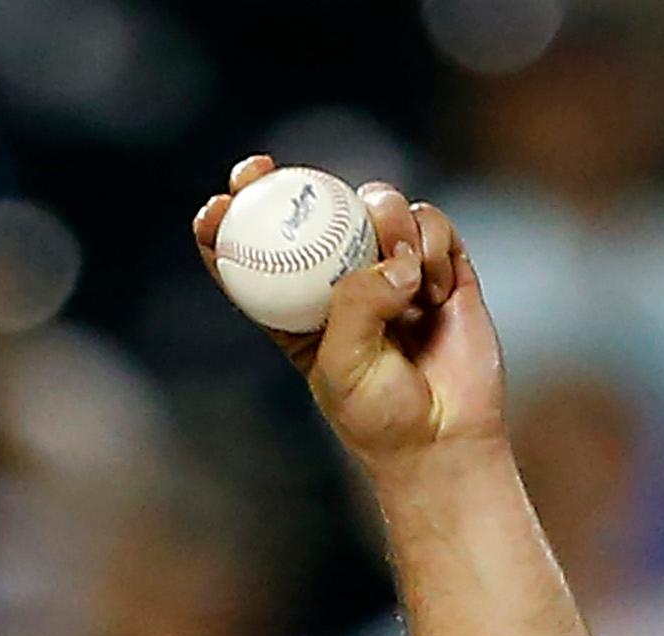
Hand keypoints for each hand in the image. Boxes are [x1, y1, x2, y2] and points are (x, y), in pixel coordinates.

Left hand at [194, 158, 505, 474]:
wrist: (445, 437)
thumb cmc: (380, 415)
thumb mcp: (344, 367)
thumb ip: (356, 306)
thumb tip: (390, 259)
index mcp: (296, 313)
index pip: (253, 260)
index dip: (229, 226)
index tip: (218, 206)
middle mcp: (340, 282)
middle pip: (307, 214)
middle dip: (279, 183)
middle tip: (263, 171)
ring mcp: (389, 268)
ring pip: (376, 207)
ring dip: (385, 219)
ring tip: (403, 267)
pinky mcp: (438, 264)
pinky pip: (429, 223)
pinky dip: (430, 241)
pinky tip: (434, 286)